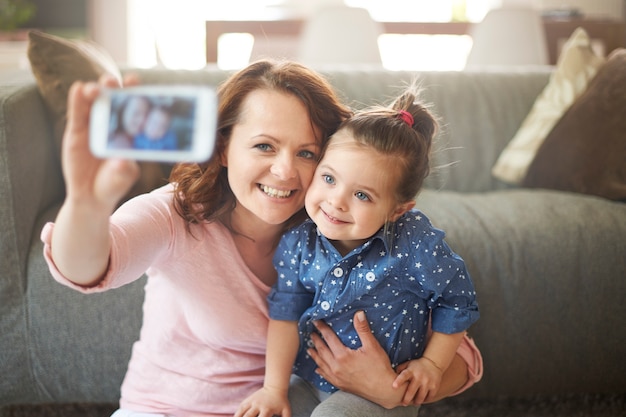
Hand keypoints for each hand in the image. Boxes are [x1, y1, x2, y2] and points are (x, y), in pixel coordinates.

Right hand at [62, 74, 140, 212]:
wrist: (92, 196)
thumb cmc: (114, 184)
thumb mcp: (122, 178)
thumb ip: (122, 170)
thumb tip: (120, 161)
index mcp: (128, 131)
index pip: (132, 108)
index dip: (134, 93)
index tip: (135, 82)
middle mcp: (111, 124)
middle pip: (112, 100)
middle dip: (113, 88)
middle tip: (113, 81)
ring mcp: (93, 126)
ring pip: (93, 103)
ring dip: (94, 91)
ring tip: (95, 89)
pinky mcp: (76, 132)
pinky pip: (76, 114)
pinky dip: (76, 101)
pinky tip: (77, 89)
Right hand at [234, 387, 290, 416]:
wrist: (275, 387)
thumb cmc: (281, 401)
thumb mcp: (286, 411)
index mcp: (267, 410)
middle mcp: (257, 406)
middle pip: (248, 416)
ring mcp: (251, 402)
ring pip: (241, 412)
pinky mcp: (247, 400)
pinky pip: (240, 408)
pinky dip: (237, 415)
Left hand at [306, 311, 403, 408]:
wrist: (383, 390)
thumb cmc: (379, 368)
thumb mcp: (372, 346)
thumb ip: (363, 329)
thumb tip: (359, 313)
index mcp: (343, 356)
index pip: (329, 338)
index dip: (322, 329)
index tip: (316, 322)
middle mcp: (336, 367)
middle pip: (322, 351)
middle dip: (316, 341)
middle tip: (311, 334)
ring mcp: (337, 377)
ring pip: (322, 364)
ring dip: (315, 356)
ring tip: (309, 350)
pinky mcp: (340, 385)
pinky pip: (326, 376)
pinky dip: (320, 370)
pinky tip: (318, 369)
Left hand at [394, 357, 442, 405]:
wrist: (433, 363)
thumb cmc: (417, 366)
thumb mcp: (408, 364)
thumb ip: (400, 369)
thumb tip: (389, 375)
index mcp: (411, 370)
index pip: (404, 375)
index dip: (399, 381)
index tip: (394, 386)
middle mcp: (419, 376)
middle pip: (412, 390)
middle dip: (407, 399)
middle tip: (404, 403)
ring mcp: (427, 382)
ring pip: (421, 396)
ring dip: (416, 401)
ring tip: (414, 403)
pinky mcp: (434, 386)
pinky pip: (429, 397)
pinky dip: (425, 400)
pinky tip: (422, 399)